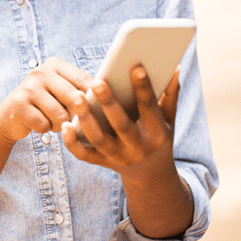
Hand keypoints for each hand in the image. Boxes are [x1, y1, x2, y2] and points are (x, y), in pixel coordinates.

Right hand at [0, 57, 92, 143]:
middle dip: (76, 115)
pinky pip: (44, 125)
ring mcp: (28, 87)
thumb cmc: (44, 105)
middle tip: (71, 119)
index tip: (100, 110)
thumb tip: (107, 100)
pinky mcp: (18, 104)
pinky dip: (44, 129)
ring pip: (60, 115)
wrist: (9, 116)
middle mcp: (40, 72)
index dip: (94, 98)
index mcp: (55, 65)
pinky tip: (38, 123)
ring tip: (51, 120)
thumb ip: (80, 93)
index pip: (84, 80)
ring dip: (59, 124)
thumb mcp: (61, 94)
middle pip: (75, 98)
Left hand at [61, 65, 179, 177]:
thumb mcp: (170, 119)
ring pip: (99, 139)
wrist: (152, 174)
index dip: (144, 87)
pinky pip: (84, 155)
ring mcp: (118, 157)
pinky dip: (72, 143)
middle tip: (96, 82)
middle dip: (109, 103)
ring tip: (77, 97)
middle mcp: (137, 147)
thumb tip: (176, 67)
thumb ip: (170, 94)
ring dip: (86, 119)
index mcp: (156, 133)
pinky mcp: (103, 162)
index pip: (149, 107)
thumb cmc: (159, 137)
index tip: (136, 67)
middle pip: (121, 124)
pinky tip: (64, 126)